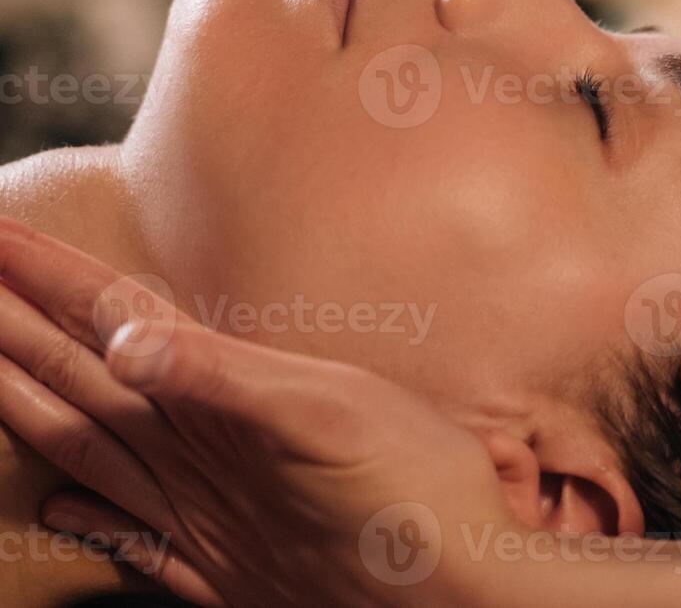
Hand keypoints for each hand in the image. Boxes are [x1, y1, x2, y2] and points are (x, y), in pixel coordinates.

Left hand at [0, 217, 513, 607]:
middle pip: (80, 388)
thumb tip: (124, 341)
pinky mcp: (229, 570)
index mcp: (213, 415)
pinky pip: (133, 538)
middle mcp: (192, 470)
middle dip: (15, 330)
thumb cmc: (415, 493)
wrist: (458, 600)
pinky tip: (60, 507)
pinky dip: (90, 517)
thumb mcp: (332, 411)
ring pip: (91, 455)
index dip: (48, 282)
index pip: (110, 331)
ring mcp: (205, 525)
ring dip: (31, 406)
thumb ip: (223, 378)